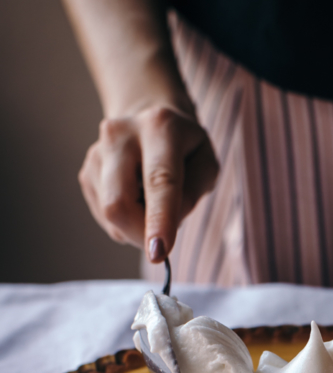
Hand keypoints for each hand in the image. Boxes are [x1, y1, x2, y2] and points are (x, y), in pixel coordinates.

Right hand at [79, 103, 218, 261]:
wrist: (148, 120)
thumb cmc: (185, 148)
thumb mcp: (206, 164)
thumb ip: (193, 194)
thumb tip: (164, 226)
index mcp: (160, 127)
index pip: (159, 181)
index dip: (158, 219)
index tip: (158, 253)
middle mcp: (120, 135)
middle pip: (118, 204)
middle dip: (140, 234)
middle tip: (162, 241)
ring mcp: (97, 153)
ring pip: (110, 216)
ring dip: (136, 226)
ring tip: (151, 201)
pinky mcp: (86, 173)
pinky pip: (105, 217)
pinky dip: (126, 220)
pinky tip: (136, 198)